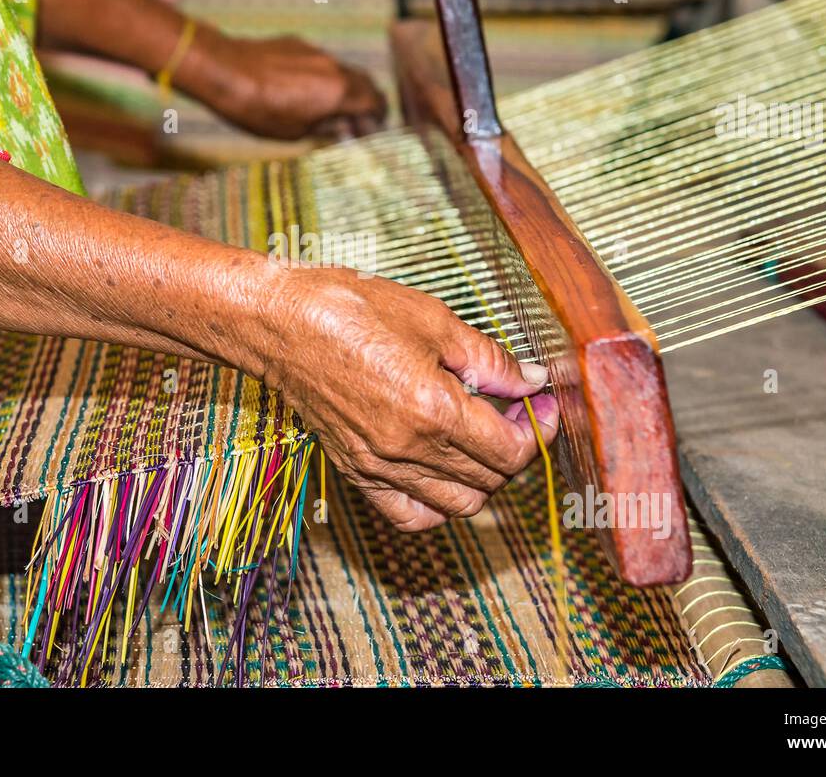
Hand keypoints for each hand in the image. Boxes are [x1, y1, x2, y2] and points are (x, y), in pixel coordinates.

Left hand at [183, 29, 387, 139]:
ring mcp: (316, 52)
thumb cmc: (258, 110)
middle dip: (368, 103)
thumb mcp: (294, 132)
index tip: (371, 132)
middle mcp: (334, 68)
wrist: (223, 71)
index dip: (377, 120)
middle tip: (360, 122)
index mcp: (339, 93)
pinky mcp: (298, 45)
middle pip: (366, 83)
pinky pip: (321, 63)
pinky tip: (306, 92)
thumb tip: (342, 130)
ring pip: (343, 71)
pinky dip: (325, 78)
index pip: (375, 103)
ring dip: (346, 90)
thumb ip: (325, 129)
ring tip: (332, 110)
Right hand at [251, 266, 557, 530]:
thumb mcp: (433, 320)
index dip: (540, 429)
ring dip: (483, 478)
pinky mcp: (357, 471)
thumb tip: (529, 380)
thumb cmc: (351, 310)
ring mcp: (379, 466)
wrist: (282, 323)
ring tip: (482, 438)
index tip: (544, 404)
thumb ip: (489, 358)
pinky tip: (443, 470)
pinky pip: (409, 515)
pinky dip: (437, 505)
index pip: (511, 451)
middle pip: (491, 480)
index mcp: (433, 410)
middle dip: (517, 448)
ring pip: (457, 504)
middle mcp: (408, 448)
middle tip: (517, 410)